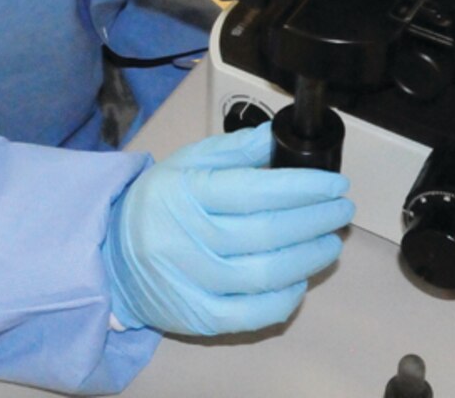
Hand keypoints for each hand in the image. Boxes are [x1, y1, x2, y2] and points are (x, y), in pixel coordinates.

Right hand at [101, 124, 352, 335]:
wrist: (112, 257)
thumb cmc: (159, 203)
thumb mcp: (186, 164)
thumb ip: (233, 151)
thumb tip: (276, 138)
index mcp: (185, 193)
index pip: (253, 190)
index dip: (302, 188)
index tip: (334, 183)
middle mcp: (187, 238)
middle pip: (266, 232)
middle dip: (315, 219)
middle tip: (342, 209)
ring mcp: (192, 282)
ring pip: (265, 274)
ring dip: (309, 257)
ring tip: (331, 240)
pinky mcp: (197, 317)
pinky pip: (252, 314)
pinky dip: (285, 298)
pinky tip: (301, 279)